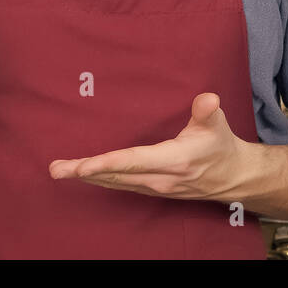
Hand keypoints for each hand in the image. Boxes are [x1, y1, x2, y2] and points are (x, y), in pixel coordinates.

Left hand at [48, 93, 254, 202]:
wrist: (232, 177)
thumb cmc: (220, 146)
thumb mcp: (217, 125)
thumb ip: (207, 111)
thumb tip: (207, 99)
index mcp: (172, 160)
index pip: (132, 162)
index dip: (105, 164)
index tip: (81, 166)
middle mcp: (159, 178)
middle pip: (115, 175)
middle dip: (83, 172)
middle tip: (55, 168)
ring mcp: (153, 187)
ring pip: (114, 183)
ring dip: (85, 177)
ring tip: (58, 170)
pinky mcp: (151, 189)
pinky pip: (119, 185)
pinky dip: (99, 179)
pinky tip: (82, 175)